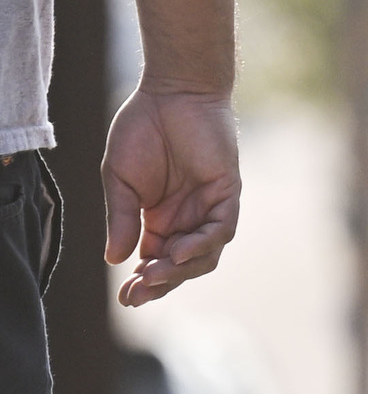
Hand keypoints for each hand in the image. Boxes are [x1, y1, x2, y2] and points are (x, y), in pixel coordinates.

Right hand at [100, 81, 237, 305]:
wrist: (170, 94)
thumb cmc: (142, 131)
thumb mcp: (120, 181)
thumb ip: (121, 219)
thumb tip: (114, 259)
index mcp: (160, 218)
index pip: (156, 260)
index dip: (144, 281)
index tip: (126, 298)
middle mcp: (188, 217)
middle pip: (182, 265)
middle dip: (160, 283)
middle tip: (136, 295)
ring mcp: (209, 206)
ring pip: (204, 254)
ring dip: (180, 270)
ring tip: (153, 276)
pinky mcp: (228, 193)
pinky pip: (221, 228)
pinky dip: (203, 244)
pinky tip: (179, 252)